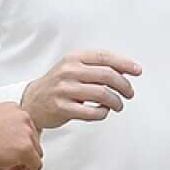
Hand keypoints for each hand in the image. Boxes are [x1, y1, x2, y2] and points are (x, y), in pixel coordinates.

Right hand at [0, 103, 42, 169]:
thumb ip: (4, 128)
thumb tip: (9, 138)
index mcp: (15, 110)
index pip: (28, 130)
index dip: (21, 145)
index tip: (12, 153)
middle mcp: (24, 118)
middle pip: (34, 141)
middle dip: (24, 156)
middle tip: (13, 166)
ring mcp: (26, 133)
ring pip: (37, 154)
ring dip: (25, 165)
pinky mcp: (25, 149)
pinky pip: (36, 166)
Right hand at [21, 51, 141, 129]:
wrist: (31, 101)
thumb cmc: (58, 84)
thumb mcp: (73, 67)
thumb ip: (95, 67)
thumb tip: (125, 70)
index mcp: (73, 58)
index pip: (105, 57)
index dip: (125, 63)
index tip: (137, 71)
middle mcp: (68, 71)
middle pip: (107, 76)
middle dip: (124, 85)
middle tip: (129, 93)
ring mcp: (64, 89)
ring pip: (102, 94)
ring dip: (116, 101)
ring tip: (119, 105)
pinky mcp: (62, 108)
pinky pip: (92, 112)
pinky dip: (103, 113)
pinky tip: (103, 111)